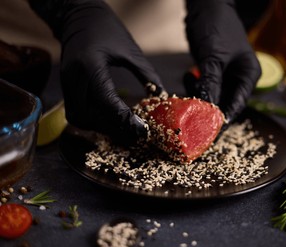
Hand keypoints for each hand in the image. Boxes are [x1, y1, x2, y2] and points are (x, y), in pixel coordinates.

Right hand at [29, 0, 162, 143]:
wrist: (77, 16)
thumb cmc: (106, 29)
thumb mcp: (131, 51)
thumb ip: (147, 75)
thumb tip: (162, 95)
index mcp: (90, 65)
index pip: (106, 101)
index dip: (124, 119)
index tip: (141, 129)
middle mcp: (74, 77)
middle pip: (90, 115)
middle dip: (113, 129)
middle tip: (134, 135)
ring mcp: (66, 83)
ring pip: (80, 118)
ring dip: (101, 128)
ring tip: (123, 131)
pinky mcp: (66, 87)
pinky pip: (76, 112)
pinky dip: (93, 121)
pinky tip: (109, 122)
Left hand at [185, 0, 260, 122]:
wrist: (205, 4)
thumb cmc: (216, 26)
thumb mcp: (213, 57)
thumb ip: (211, 84)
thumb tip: (207, 110)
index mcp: (248, 76)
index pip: (236, 106)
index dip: (221, 120)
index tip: (206, 132)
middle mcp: (239, 78)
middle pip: (224, 104)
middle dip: (207, 109)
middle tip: (190, 116)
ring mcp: (225, 75)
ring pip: (211, 97)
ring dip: (198, 96)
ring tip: (188, 86)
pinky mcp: (212, 72)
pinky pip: (203, 87)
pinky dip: (195, 86)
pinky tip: (188, 76)